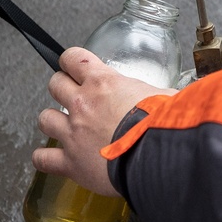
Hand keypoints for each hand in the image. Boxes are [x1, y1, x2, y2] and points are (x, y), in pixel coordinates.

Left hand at [31, 47, 175, 195]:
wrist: (155, 157)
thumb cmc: (163, 124)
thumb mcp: (165, 95)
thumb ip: (161, 92)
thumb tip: (177, 94)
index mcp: (103, 82)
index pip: (73, 58)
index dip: (72, 61)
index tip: (75, 66)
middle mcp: (83, 104)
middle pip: (54, 84)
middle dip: (61, 87)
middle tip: (72, 95)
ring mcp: (73, 133)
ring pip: (44, 119)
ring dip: (53, 121)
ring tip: (63, 126)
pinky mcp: (70, 163)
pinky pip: (43, 159)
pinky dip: (44, 159)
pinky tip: (50, 158)